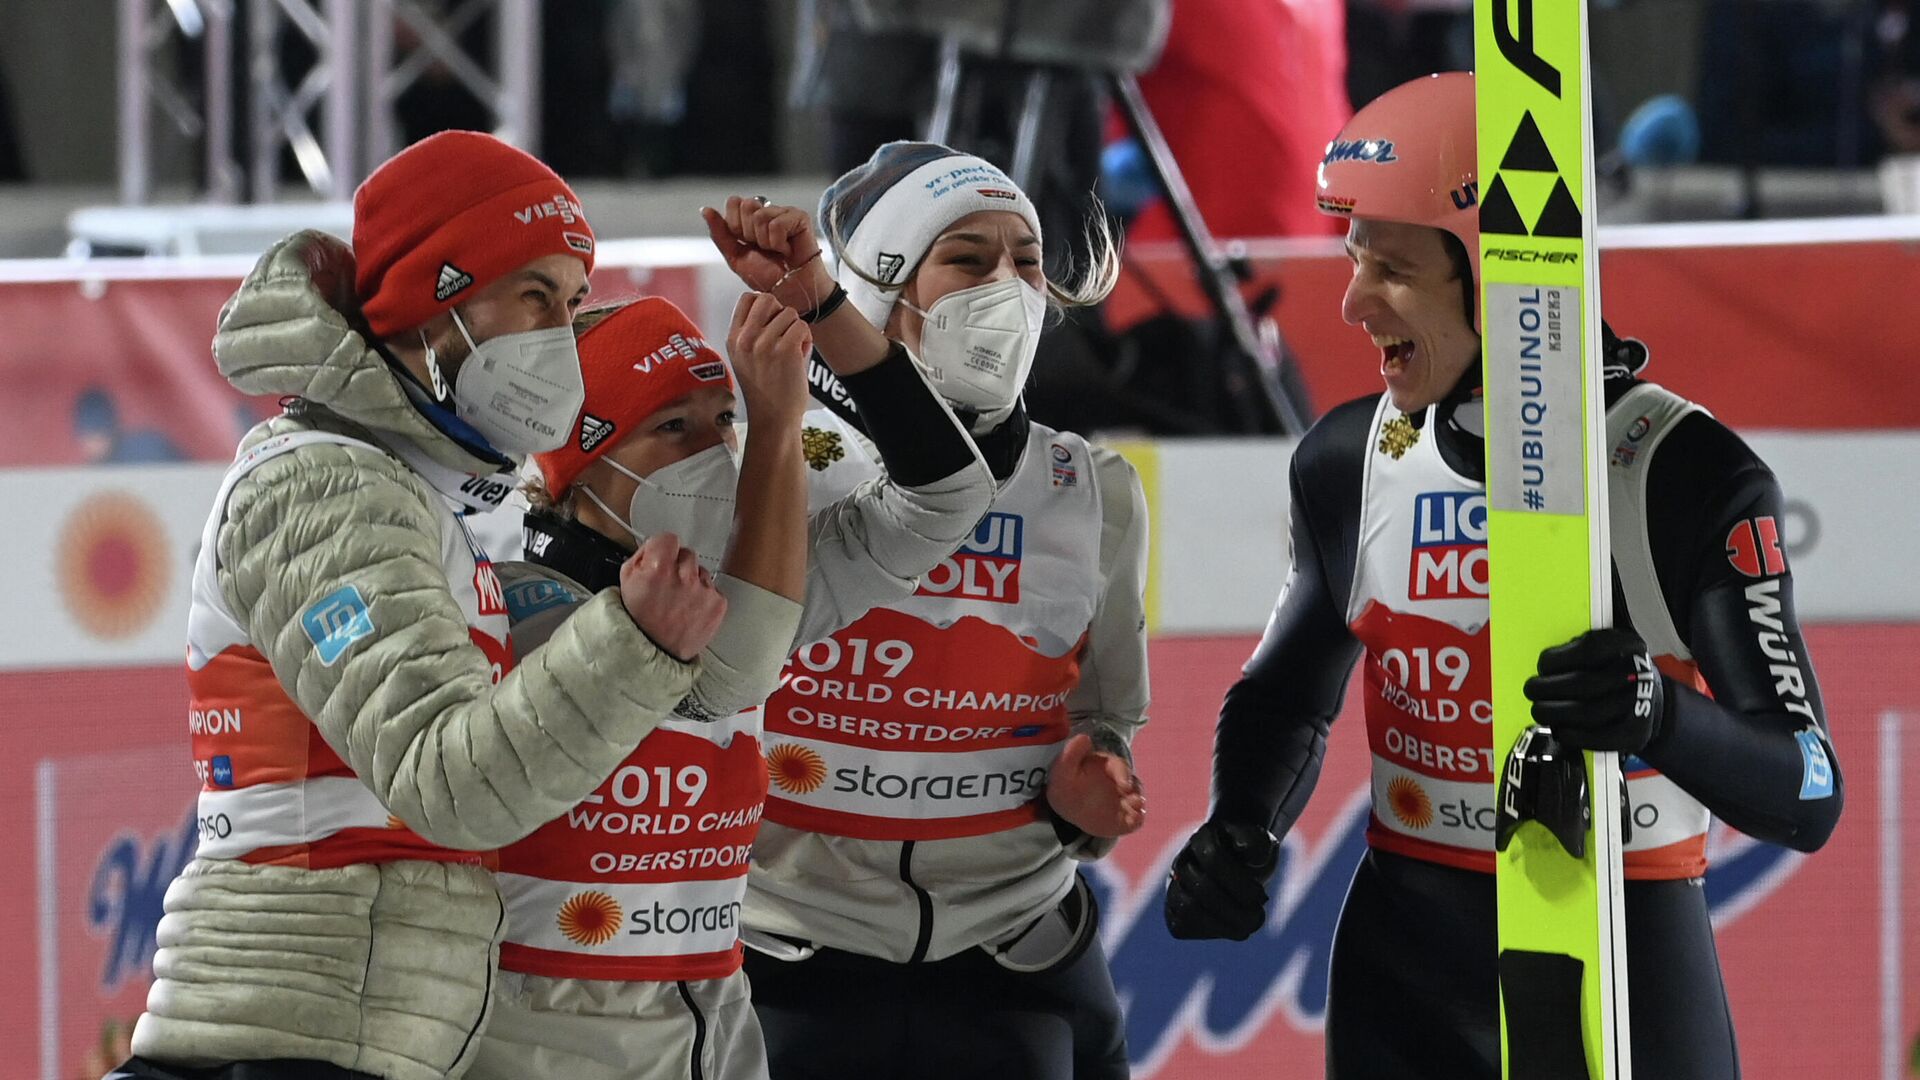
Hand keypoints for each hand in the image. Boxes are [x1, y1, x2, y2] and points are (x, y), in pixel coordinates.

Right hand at [618, 533, 726, 661]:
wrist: (654, 653)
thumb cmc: (638, 621)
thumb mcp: (625, 582)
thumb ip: (641, 556)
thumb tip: (656, 546)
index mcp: (658, 569)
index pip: (669, 538)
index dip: (663, 548)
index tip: (662, 557)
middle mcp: (684, 578)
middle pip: (687, 554)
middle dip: (678, 566)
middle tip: (668, 586)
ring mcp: (703, 591)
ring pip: (701, 572)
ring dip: (692, 582)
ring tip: (678, 602)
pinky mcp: (718, 604)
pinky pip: (713, 590)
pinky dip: (704, 598)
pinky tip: (689, 610)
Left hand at [700, 196, 838, 314]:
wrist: (789, 291)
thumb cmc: (766, 276)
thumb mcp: (735, 256)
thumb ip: (719, 233)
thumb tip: (705, 209)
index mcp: (751, 217)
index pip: (734, 202)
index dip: (736, 226)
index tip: (748, 243)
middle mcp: (768, 210)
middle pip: (746, 205)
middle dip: (749, 233)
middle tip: (764, 248)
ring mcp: (784, 212)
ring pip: (760, 216)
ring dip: (765, 242)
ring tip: (776, 251)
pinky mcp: (800, 217)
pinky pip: (777, 224)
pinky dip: (778, 243)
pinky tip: (787, 250)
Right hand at [726, 292, 811, 431]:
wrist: (773, 419)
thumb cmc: (765, 390)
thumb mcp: (745, 358)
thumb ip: (752, 332)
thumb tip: (771, 305)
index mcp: (734, 338)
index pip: (747, 298)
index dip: (764, 305)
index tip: (771, 322)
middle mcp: (745, 338)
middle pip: (768, 299)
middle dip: (781, 312)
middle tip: (784, 334)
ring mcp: (764, 343)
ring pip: (789, 313)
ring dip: (796, 329)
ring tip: (792, 350)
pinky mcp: (785, 350)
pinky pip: (802, 326)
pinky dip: (806, 338)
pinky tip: (800, 355)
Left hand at [1045, 734, 1145, 838]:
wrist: (1065, 803)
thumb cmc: (1067, 781)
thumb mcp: (1064, 766)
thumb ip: (1073, 752)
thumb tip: (1084, 738)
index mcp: (1108, 766)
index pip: (1120, 767)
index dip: (1124, 775)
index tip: (1124, 786)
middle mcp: (1120, 782)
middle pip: (1134, 784)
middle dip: (1136, 792)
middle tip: (1133, 800)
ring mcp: (1122, 800)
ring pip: (1136, 800)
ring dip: (1138, 805)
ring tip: (1134, 810)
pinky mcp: (1123, 817)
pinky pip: (1133, 818)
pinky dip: (1136, 820)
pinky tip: (1132, 821)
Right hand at [1164, 819, 1278, 940]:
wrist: (1239, 866)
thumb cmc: (1251, 855)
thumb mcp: (1261, 842)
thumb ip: (1255, 841)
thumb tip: (1244, 848)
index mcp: (1203, 838)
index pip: (1213, 858)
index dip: (1240, 883)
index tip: (1262, 896)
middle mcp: (1182, 861)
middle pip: (1201, 888)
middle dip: (1235, 909)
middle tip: (1258, 915)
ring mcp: (1174, 886)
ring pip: (1186, 910)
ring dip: (1222, 925)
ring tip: (1247, 927)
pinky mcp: (1173, 910)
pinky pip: (1181, 927)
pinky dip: (1210, 932)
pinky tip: (1232, 928)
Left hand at [1523, 627, 1664, 752]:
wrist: (1646, 698)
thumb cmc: (1614, 665)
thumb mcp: (1605, 635)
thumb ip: (1586, 619)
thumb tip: (1565, 589)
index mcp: (1629, 643)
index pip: (1591, 647)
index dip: (1559, 658)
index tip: (1543, 665)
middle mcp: (1638, 673)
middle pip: (1584, 683)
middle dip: (1547, 689)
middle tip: (1532, 690)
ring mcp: (1639, 705)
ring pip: (1587, 712)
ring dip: (1553, 713)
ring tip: (1540, 710)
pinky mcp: (1635, 734)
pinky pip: (1597, 739)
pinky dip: (1572, 735)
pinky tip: (1560, 729)